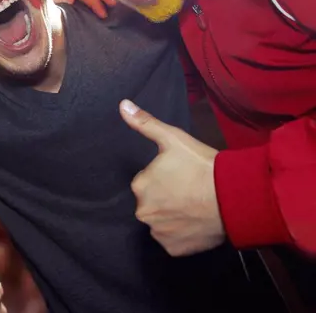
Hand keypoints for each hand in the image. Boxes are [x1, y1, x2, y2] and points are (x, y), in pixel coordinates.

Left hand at [119, 100, 225, 255]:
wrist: (234, 197)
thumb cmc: (201, 166)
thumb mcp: (172, 138)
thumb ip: (145, 123)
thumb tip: (122, 105)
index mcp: (140, 186)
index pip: (147, 181)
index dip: (165, 177)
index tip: (182, 175)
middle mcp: (143, 213)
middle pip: (152, 203)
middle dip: (166, 197)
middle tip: (190, 191)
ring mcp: (158, 233)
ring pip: (161, 221)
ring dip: (173, 216)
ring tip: (195, 206)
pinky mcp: (174, 250)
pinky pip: (173, 240)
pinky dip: (182, 234)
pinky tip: (196, 222)